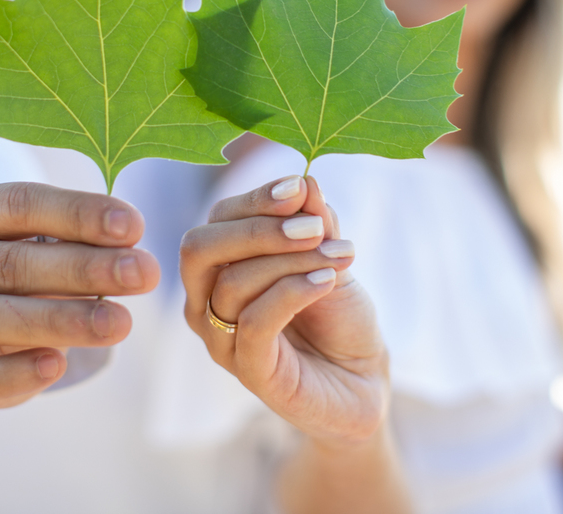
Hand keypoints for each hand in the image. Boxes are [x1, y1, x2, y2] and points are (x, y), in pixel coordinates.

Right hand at [0, 182, 159, 407]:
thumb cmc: (21, 263)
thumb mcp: (41, 236)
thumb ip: (77, 233)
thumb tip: (131, 234)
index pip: (20, 204)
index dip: (78, 214)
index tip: (135, 226)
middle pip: (12, 264)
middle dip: (86, 269)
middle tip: (145, 273)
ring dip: (62, 320)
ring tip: (121, 323)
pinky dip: (11, 375)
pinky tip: (57, 365)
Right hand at [179, 176, 388, 443]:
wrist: (363, 382)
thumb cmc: (338, 318)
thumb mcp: (329, 258)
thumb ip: (315, 224)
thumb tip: (306, 182)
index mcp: (220, 269)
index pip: (216, 220)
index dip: (254, 199)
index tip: (300, 187)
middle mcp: (208, 303)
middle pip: (199, 247)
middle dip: (258, 227)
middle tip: (315, 226)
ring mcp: (223, 340)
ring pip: (233, 282)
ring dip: (293, 259)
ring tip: (342, 254)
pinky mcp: (250, 371)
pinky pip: (255, 322)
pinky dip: (293, 292)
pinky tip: (329, 281)